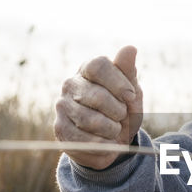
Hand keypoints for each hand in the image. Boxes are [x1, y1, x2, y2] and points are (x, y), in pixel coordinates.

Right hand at [52, 46, 144, 169]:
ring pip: (90, 120)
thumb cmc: (122, 111)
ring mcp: (62, 106)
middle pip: (97, 96)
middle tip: (121, 116)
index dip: (118, 82)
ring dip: (111, 129)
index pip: (98, 66)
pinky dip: (102, 143)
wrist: (113, 141)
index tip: (131, 97)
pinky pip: (83, 138)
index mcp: (88, 69)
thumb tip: (130, 48)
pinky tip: (106, 141)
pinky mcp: (60, 128)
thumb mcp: (131, 92)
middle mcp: (71, 84)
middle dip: (118, 111)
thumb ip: (128, 72)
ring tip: (114, 129)